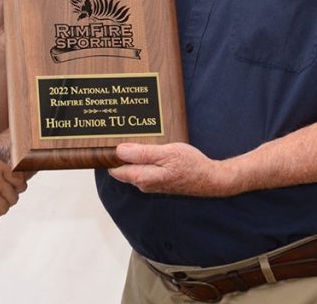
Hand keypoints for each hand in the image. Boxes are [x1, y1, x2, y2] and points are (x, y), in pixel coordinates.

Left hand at [107, 142, 236, 196]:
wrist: (210, 178)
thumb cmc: (190, 165)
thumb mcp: (166, 154)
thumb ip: (142, 153)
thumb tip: (119, 151)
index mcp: (142, 178)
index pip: (114, 169)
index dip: (109, 155)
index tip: (106, 140)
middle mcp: (143, 183)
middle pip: (122, 168)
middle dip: (118, 153)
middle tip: (118, 133)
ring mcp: (151, 183)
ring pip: (132, 167)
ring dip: (130, 154)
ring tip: (131, 136)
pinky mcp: (158, 180)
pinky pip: (143, 168)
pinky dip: (140, 157)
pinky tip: (145, 146)